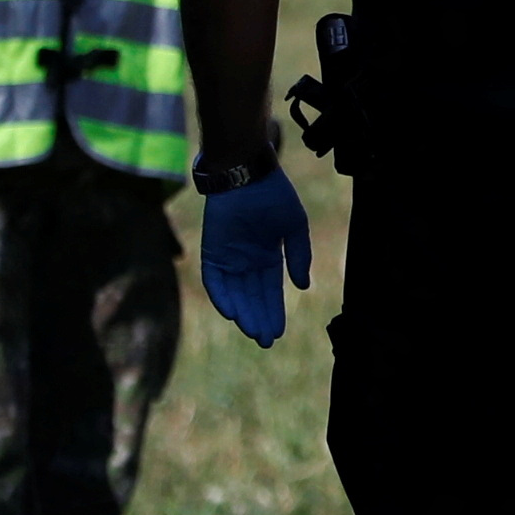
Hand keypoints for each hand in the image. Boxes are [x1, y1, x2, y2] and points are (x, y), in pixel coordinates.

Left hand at [198, 171, 312, 346]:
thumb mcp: (295, 226)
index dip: (274, 312)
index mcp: (268, 257)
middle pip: (252, 298)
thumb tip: (302, 287)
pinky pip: (214, 280)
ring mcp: (228, 258)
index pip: (270, 292)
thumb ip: (299, 256)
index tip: (277, 333)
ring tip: (252, 331)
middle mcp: (246, 262)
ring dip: (242, 313)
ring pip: (234, 294)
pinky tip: (232, 312)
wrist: (247, 173)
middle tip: (265, 341)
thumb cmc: (274, 195)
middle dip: (259, 319)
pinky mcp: (211, 252)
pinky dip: (221, 296)